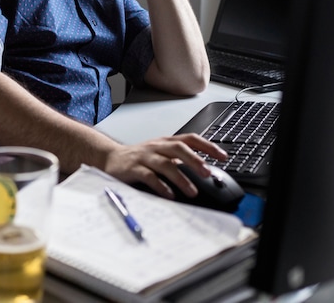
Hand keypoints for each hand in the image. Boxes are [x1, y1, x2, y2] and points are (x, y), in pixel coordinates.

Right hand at [101, 134, 227, 198]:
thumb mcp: (161, 154)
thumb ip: (180, 161)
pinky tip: (170, 195)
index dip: (208, 146)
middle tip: (208, 174)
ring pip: (165, 164)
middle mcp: (156, 147)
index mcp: (165, 142)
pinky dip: (161, 186)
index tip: (223, 156)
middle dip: (195, 160)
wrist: (109, 158)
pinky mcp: (133, 169)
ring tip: (192, 191)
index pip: (190, 138)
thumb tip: (206, 171)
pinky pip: (149, 177)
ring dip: (181, 178)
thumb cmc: (139, 159)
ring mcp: (144, 157)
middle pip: (179, 148)